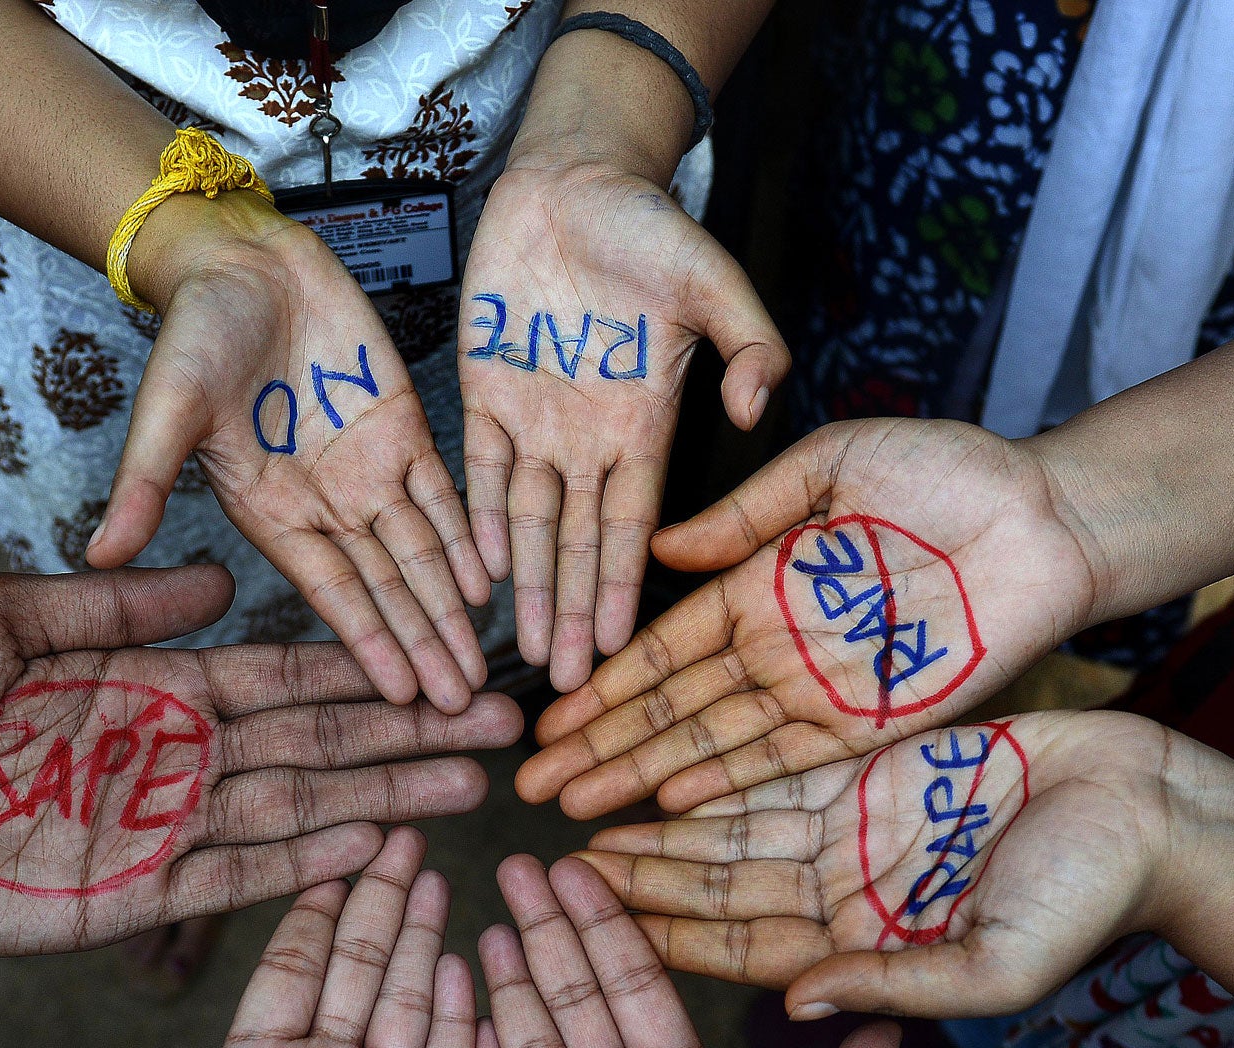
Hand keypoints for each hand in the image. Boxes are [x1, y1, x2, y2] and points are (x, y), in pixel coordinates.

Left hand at [0, 566, 520, 954]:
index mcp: (143, 688)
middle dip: (405, 738)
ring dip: (382, 800)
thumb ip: (116, 608)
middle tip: (501, 729)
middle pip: (312, 746)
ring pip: (292, 811)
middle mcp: (166, 760)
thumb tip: (221, 583)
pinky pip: (229, 880)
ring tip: (471, 788)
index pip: (278, 678)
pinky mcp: (122, 899)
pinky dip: (303, 864)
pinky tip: (373, 845)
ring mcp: (151, 832)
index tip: (438, 659)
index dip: (359, 672)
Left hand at [0, 829, 470, 1047]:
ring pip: (405, 1000)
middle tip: (396, 825)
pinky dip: (460, 1013)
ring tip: (433, 867)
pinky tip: (468, 956)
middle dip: (373, 898)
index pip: (280, 977)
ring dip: (419, 934)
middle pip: (350, 969)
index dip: (303, 913)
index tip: (322, 847)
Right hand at [94, 193, 494, 714]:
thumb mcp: (166, 409)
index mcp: (272, 515)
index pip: (332, 594)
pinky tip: (492, 585)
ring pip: (423, 553)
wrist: (240, 260)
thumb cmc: (195, 332)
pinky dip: (469, 537)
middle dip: (424, 645)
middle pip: (388, 588)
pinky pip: (445, 494)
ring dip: (452, 608)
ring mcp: (369, 470)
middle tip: (465, 708)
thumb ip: (145, 485)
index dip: (369, 643)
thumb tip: (98, 555)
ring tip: (484, 667)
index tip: (403, 698)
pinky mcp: (404, 428)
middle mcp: (326, 506)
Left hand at [459, 160, 788, 692]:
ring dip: (528, 587)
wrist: (573, 178)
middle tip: (571, 684)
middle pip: (581, 543)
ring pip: (530, 523)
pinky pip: (482, 474)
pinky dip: (480, 523)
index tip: (623, 648)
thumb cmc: (647, 225)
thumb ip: (749, 343)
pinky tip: (480, 577)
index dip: (623, 587)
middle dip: (575, 612)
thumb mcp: (713, 277)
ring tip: (525, 654)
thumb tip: (753, 411)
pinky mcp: (484, 394)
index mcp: (644, 422)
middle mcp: (589, 437)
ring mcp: (536, 420)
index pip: (633, 524)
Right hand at [518, 418, 1103, 817]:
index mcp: (763, 584)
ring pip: (716, 743)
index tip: (548, 715)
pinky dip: (732, 781)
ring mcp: (823, 689)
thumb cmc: (950, 473)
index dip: (605, 682)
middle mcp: (781, 647)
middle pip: (674, 709)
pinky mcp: (874, 721)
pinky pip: (790, 759)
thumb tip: (661, 550)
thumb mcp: (832, 465)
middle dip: (602, 746)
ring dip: (645, 775)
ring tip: (580, 805)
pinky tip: (673, 801)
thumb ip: (747, 513)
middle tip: (534, 784)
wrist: (1050, 513)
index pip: (665, 648)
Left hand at [575, 711, 1177, 1017]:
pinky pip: (773, 777)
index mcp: (867, 947)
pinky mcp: (870, 774)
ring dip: (658, 832)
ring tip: (582, 825)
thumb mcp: (998, 963)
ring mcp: (853, 833)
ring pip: (731, 832)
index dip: (664, 939)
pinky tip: (653, 778)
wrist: (1149, 810)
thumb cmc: (1091, 896)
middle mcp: (844, 894)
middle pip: (716, 890)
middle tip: (552, 879)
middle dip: (637, 885)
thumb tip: (799, 1010)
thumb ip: (896, 983)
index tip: (592, 935)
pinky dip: (714, 780)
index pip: (740, 950)